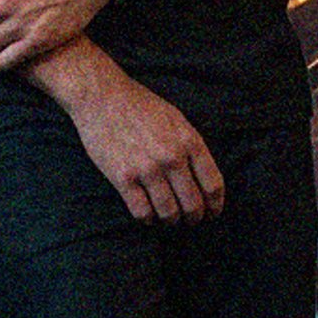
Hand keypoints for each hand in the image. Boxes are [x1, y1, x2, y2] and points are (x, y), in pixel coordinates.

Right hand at [59, 60, 226, 225]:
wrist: (101, 96)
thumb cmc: (140, 105)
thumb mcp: (175, 118)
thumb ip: (190, 145)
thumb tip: (202, 176)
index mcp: (188, 141)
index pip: (213, 185)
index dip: (215, 204)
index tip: (213, 212)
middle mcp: (171, 157)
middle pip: (193, 204)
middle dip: (194, 217)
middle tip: (190, 220)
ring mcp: (147, 169)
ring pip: (168, 212)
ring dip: (171, 220)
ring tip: (169, 219)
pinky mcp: (123, 178)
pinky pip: (142, 212)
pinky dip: (147, 219)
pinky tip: (147, 216)